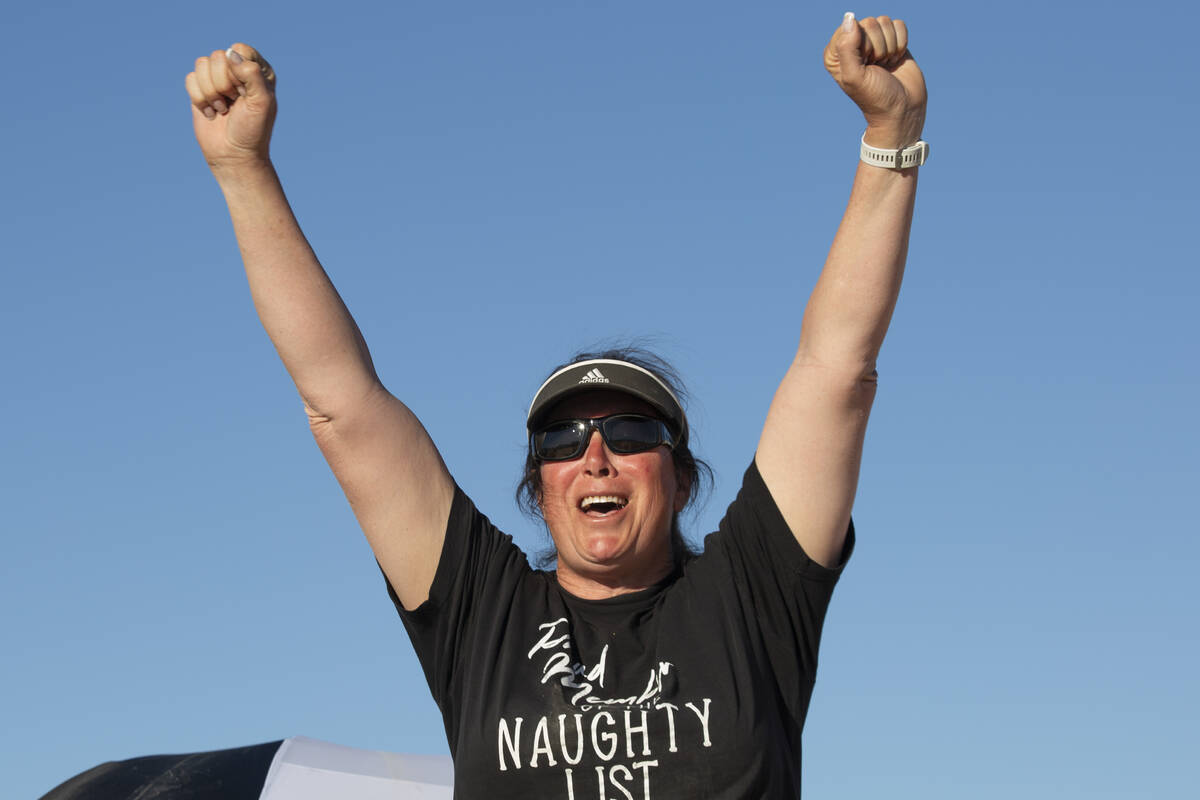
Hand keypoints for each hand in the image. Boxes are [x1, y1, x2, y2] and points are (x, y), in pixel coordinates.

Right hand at [185, 44, 276, 171]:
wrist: (233, 155)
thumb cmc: (252, 130)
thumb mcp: (261, 102)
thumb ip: (252, 74)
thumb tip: (230, 53)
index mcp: (258, 70)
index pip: (239, 50)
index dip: (237, 71)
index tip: (245, 93)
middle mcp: (237, 71)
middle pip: (218, 56)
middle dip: (223, 84)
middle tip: (234, 103)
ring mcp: (217, 79)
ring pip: (201, 65)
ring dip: (211, 92)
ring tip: (223, 108)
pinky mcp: (201, 90)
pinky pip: (190, 79)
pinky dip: (199, 99)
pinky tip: (212, 112)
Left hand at [824, 14, 926, 148]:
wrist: (902, 109)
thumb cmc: (875, 97)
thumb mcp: (855, 76)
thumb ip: (847, 47)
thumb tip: (850, 17)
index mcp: (836, 53)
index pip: (850, 28)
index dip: (863, 46)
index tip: (865, 65)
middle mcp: (853, 44)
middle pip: (870, 23)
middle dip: (878, 47)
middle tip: (877, 66)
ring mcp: (873, 41)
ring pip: (885, 22)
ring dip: (890, 47)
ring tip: (885, 65)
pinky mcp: (892, 40)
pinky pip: (899, 25)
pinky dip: (901, 43)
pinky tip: (895, 60)